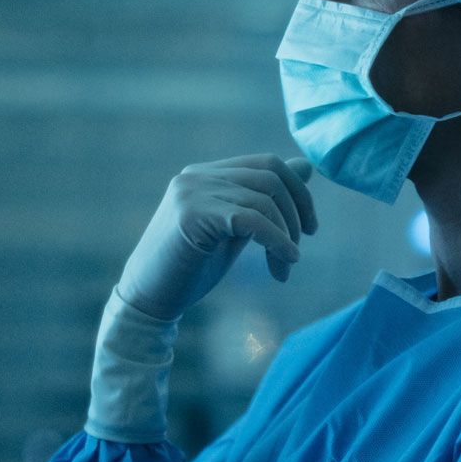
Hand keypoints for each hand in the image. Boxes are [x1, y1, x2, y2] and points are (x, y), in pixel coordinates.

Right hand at [116, 155, 317, 322]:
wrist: (149, 297)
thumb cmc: (191, 268)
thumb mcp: (236, 230)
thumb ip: (265, 200)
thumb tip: (306, 166)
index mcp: (207, 173)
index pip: (268, 164)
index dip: (298, 192)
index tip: (311, 228)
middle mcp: (198, 175)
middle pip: (271, 177)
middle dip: (296, 215)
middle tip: (298, 252)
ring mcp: (192, 192)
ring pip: (263, 200)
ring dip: (286, 236)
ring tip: (284, 268)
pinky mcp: (192, 215)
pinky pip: (251, 220)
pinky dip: (276, 241)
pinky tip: (285, 263)